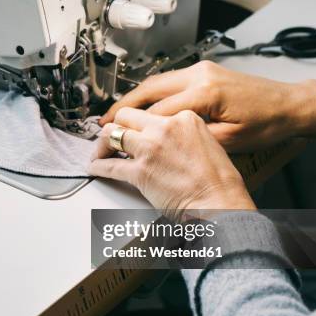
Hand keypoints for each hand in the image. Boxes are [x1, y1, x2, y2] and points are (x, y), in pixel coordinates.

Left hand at [89, 108, 255, 217]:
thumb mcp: (206, 143)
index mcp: (184, 118)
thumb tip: (164, 142)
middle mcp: (165, 128)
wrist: (220, 203)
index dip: (138, 123)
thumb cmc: (218, 182)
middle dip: (115, 126)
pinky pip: (110, 165)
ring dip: (103, 144)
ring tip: (100, 152)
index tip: (132, 129)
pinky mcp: (140, 171)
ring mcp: (150, 148)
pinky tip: (95, 167)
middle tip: (111, 137)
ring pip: (112, 134)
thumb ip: (182, 136)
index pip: (150, 112)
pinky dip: (98, 166)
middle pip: (126, 116)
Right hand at [100, 61, 315, 152]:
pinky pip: (168, 81)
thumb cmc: (265, 124)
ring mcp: (201, 70)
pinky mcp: (204, 72)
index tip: (113, 139)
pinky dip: (150, 93)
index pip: (156, 111)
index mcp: (204, 93)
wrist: (288, 106)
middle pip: (148, 90)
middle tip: (103, 123)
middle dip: (123, 107)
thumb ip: (190, 138)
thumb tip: (160, 143)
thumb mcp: (228, 141)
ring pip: (155, 82)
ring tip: (115, 115)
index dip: (132, 127)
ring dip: (133, 98)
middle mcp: (199, 76)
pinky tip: (141, 106)